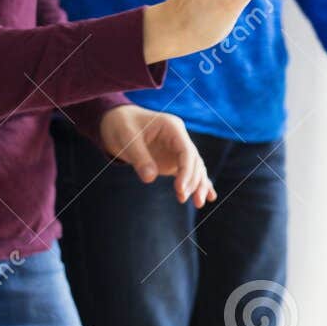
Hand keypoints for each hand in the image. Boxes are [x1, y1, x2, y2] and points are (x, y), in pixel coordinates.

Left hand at [98, 105, 215, 207]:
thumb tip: (150, 178)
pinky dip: (198, 183)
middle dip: (193, 181)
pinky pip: (189, 171)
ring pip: (195, 167)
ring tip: (198, 204)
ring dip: (198, 184)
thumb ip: (139, 158)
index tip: (180, 189)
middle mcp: (179, 137)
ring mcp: (177, 149)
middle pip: (194, 161)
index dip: (186, 171)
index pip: (186, 151)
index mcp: (172, 127)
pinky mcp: (173, 159)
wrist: (117, 121)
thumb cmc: (122, 126)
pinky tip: (209, 196)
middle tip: (183, 199)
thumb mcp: (127, 139)